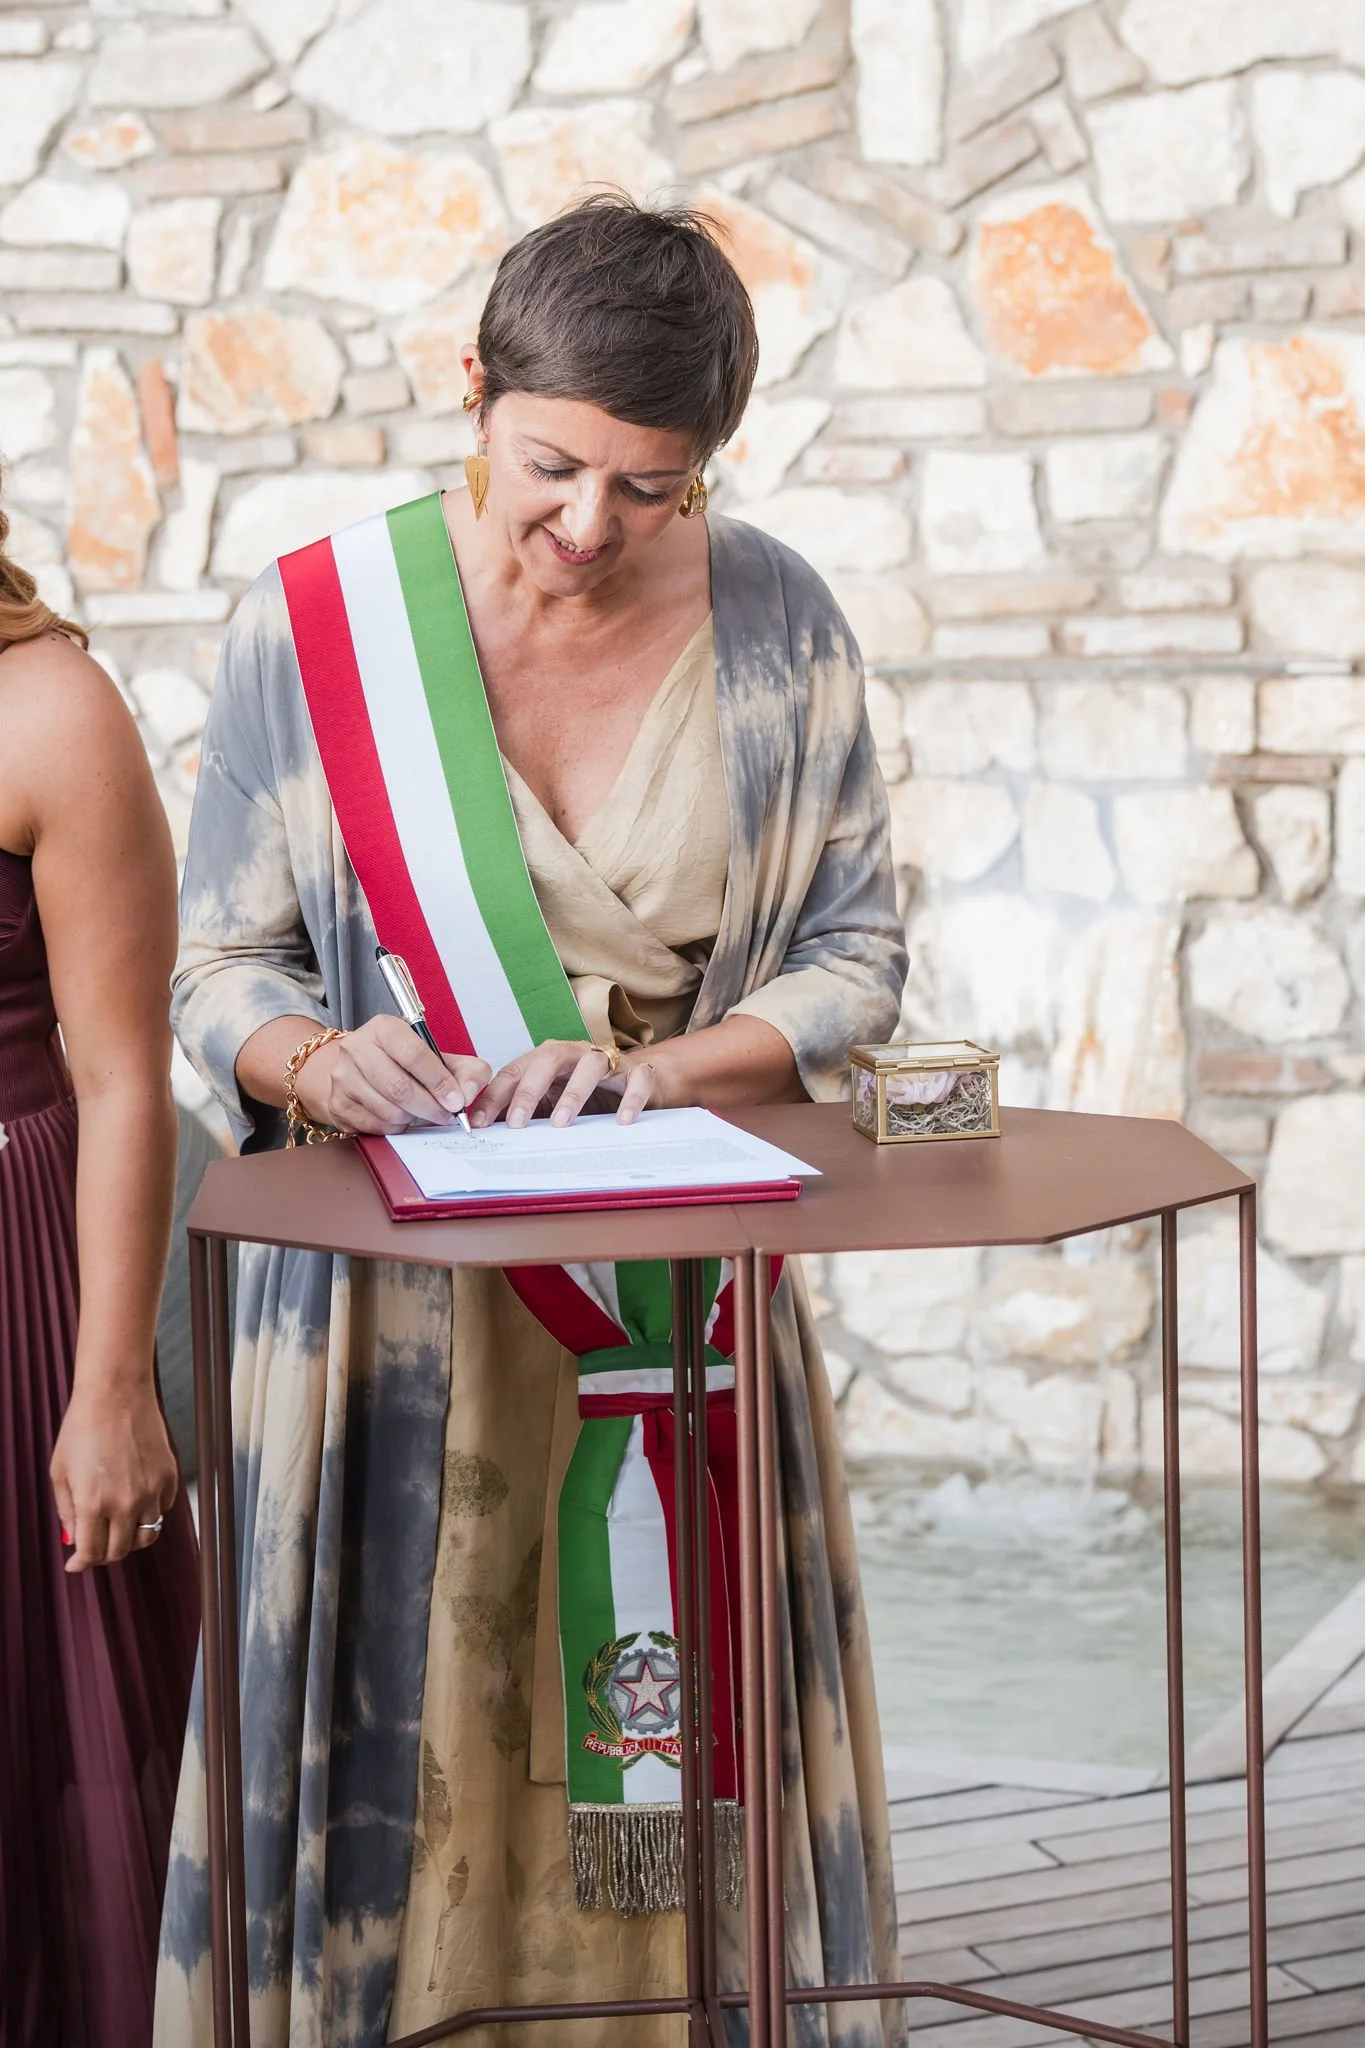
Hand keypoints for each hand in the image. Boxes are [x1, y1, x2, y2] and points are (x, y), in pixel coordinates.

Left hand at [51, 1377, 177, 1571]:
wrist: (116, 1394)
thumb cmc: (82, 1427)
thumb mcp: (60, 1472)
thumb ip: (66, 1511)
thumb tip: (75, 1538)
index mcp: (93, 1504)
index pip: (92, 1553)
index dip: (81, 1564)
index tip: (76, 1563)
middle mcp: (126, 1503)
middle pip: (120, 1551)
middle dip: (104, 1554)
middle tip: (95, 1545)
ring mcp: (151, 1490)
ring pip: (147, 1536)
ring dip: (130, 1539)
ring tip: (119, 1528)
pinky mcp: (169, 1476)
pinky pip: (163, 1509)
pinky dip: (150, 1513)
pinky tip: (137, 1501)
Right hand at [296, 1014, 490, 1134]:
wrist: (357, 1070)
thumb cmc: (403, 1063)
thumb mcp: (438, 1057)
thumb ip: (466, 1071)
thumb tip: (467, 1095)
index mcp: (384, 1027)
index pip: (414, 1054)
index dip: (439, 1081)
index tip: (456, 1101)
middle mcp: (356, 1047)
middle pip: (399, 1087)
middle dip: (429, 1107)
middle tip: (445, 1115)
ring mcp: (342, 1077)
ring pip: (388, 1110)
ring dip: (412, 1118)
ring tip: (420, 1113)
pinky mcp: (337, 1104)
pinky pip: (375, 1126)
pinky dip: (395, 1127)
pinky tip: (400, 1117)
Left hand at [471, 1040, 662, 1129]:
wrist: (640, 1083)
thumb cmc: (591, 1094)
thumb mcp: (554, 1102)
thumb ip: (529, 1112)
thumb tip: (492, 1133)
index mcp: (548, 1059)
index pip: (516, 1071)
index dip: (496, 1096)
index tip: (480, 1122)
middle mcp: (576, 1054)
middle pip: (548, 1060)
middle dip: (529, 1091)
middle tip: (517, 1123)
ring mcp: (609, 1062)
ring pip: (590, 1065)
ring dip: (574, 1093)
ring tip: (561, 1122)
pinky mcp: (639, 1073)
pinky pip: (636, 1081)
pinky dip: (630, 1099)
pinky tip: (621, 1121)